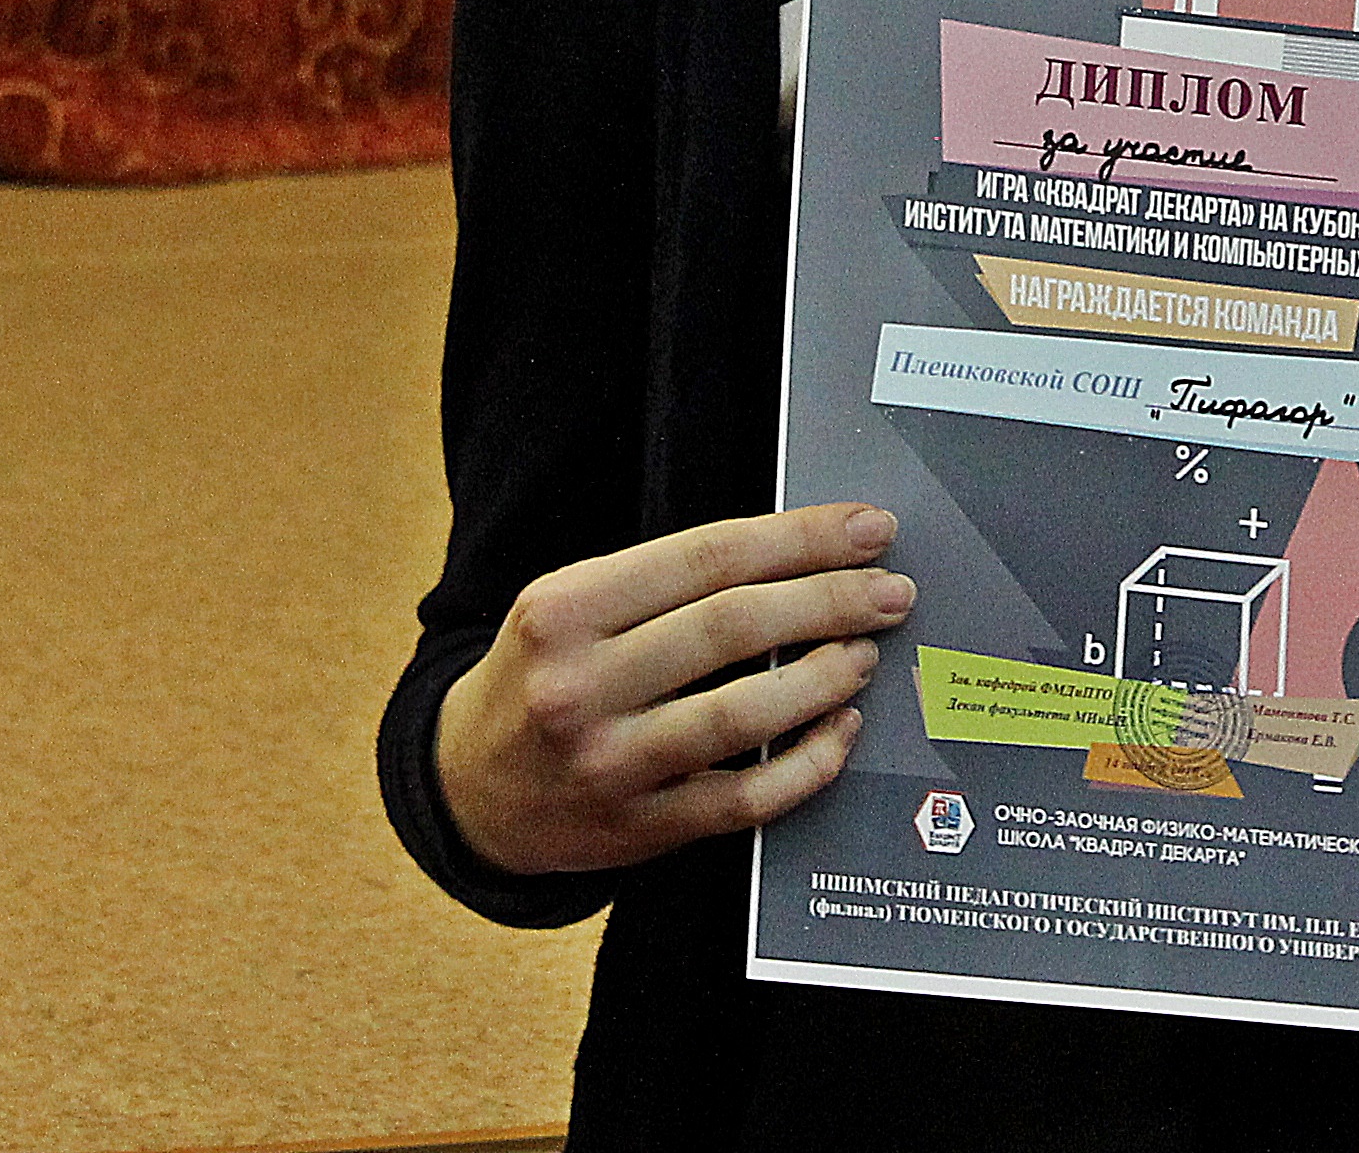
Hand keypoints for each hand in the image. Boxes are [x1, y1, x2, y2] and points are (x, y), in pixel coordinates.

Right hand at [434, 502, 918, 874]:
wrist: (469, 790)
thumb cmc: (544, 676)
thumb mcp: (571, 606)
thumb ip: (665, 583)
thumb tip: (802, 553)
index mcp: (564, 608)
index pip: (707, 557)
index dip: (800, 539)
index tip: (867, 528)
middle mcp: (579, 684)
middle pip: (732, 627)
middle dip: (829, 601)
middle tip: (889, 590)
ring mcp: (607, 764)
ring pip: (743, 714)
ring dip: (823, 677)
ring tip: (866, 652)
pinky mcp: (636, 829)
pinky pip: (745, 798)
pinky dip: (807, 763)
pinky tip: (840, 731)